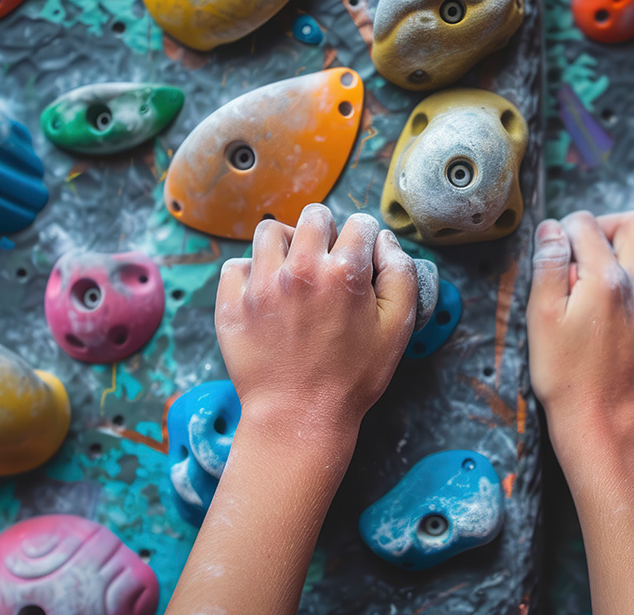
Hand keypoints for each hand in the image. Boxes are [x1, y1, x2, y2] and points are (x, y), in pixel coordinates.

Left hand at [215, 204, 418, 438]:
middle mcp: (301, 269)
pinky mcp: (232, 303)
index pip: (360, 224)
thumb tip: (385, 242)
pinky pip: (236, 265)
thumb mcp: (399, 329)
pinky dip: (250, 273)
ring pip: (270, 232)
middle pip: (314, 216)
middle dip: (327, 232)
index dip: (366, 240)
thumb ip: (401, 275)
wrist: (299, 417)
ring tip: (293, 270)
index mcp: (344, 272)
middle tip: (328, 262)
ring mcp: (261, 284)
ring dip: (286, 244)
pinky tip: (265, 294)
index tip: (361, 260)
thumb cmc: (353, 377)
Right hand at [526, 210, 633, 443]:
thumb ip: (548, 266)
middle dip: (606, 227)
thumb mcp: (541, 319)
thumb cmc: (566, 377)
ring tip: (608, 273)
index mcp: (606, 280)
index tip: (555, 248)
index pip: (586, 225)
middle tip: (585, 250)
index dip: (564, 230)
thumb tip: (552, 230)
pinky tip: (629, 298)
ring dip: (633, 249)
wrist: (604, 426)